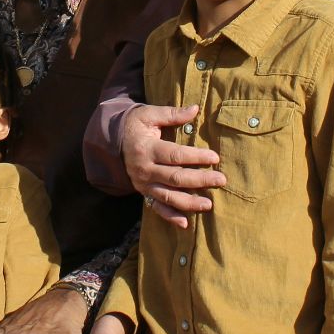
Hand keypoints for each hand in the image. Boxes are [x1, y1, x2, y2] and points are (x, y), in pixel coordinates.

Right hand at [122, 103, 223, 227]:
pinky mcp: (144, 193)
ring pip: (168, 196)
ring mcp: (143, 184)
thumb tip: (195, 109)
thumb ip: (172, 114)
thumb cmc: (135, 125)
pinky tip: (186, 224)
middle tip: (221, 180)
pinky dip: (171, 217)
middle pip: (175, 178)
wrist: (111, 141)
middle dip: (200, 180)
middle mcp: (144, 170)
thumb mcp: (149, 114)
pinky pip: (157, 208)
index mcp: (146, 149)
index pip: (174, 155)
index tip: (214, 157)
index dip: (195, 157)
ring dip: (189, 202)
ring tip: (209, 204)